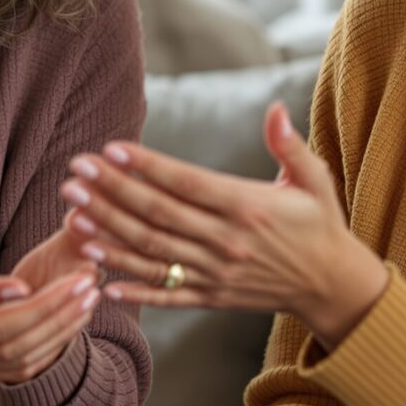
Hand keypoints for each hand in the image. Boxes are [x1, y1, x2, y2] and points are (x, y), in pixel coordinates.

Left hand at [59, 103, 388, 347]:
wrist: (333, 285)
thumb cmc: (320, 224)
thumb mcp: (314, 180)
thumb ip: (290, 144)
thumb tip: (275, 108)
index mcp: (247, 207)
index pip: (186, 184)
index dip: (147, 167)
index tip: (110, 150)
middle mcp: (227, 242)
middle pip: (158, 216)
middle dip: (112, 194)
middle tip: (74, 173)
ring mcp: (216, 274)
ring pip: (153, 254)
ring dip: (109, 236)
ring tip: (72, 215)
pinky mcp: (211, 298)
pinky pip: (166, 295)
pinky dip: (132, 290)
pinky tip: (98, 277)